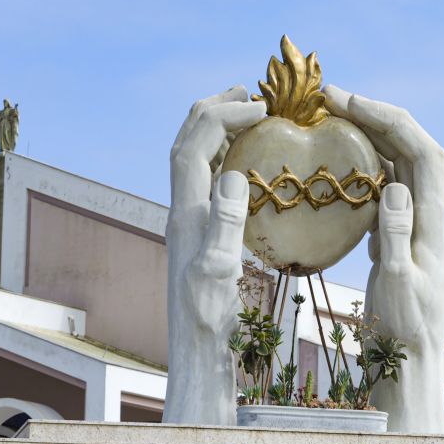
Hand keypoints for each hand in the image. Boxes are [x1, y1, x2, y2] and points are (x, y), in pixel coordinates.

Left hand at [162, 86, 265, 424]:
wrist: (199, 350)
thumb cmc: (213, 318)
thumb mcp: (219, 272)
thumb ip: (225, 223)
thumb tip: (235, 175)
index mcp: (186, 213)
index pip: (194, 147)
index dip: (223, 116)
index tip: (261, 107)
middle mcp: (182, 209)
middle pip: (186, 142)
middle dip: (215, 109)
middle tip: (251, 93)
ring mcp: (190, 219)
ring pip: (195, 157)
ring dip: (218, 127)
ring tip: (250, 114)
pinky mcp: (201, 230)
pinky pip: (208, 176)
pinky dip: (226, 152)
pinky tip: (250, 159)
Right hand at [323, 85, 443, 433]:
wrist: (412, 357)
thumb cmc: (404, 328)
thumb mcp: (396, 284)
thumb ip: (394, 235)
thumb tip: (391, 186)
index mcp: (434, 217)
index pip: (420, 148)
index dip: (387, 117)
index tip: (345, 101)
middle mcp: (431, 209)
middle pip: (411, 143)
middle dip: (375, 114)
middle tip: (330, 98)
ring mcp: (417, 217)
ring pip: (399, 159)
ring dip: (370, 131)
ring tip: (331, 115)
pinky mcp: (402, 228)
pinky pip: (387, 179)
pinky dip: (365, 159)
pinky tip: (340, 156)